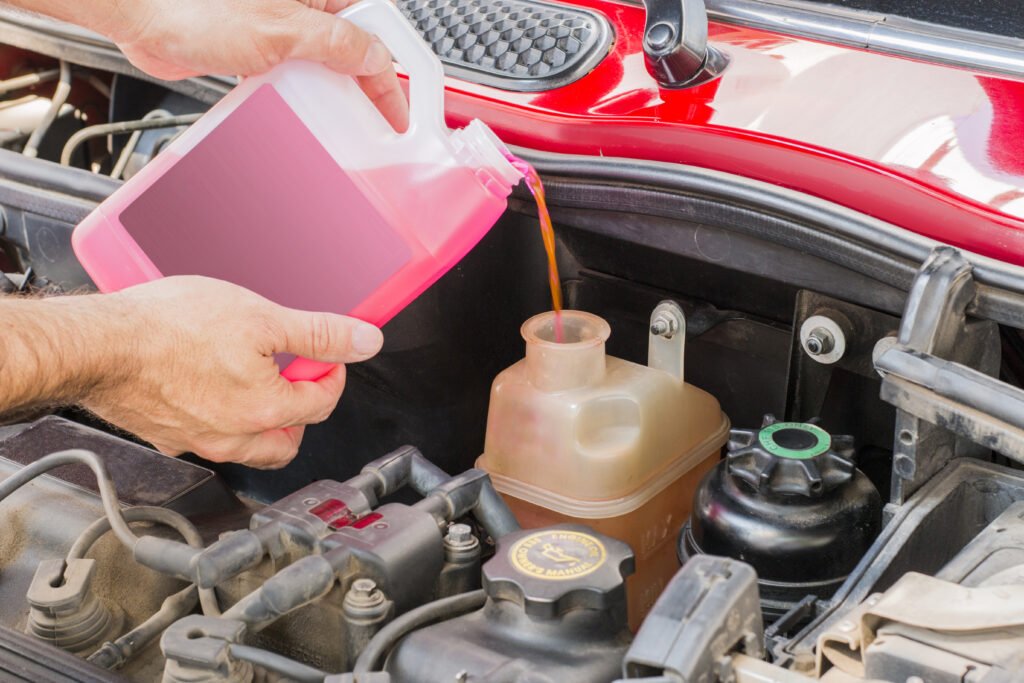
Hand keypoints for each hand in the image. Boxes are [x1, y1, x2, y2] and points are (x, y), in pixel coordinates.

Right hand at [82, 276, 383, 468]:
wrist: (100, 344)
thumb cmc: (170, 329)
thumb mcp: (263, 317)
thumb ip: (320, 333)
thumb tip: (363, 340)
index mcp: (266, 411)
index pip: (323, 402)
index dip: (332, 371)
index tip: (325, 354)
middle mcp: (233, 438)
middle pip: (290, 439)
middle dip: (303, 409)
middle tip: (295, 374)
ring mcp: (197, 441)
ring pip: (250, 446)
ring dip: (266, 420)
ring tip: (258, 380)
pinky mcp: (166, 435)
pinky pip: (209, 438)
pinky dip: (224, 419)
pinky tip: (213, 385)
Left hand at [103, 0, 408, 130]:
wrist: (142, 14)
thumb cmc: (197, 6)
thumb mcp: (282, 31)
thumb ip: (337, 45)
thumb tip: (376, 59)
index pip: (373, 33)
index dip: (391, 75)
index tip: (397, 112)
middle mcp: (302, 7)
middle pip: (352, 51)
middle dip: (363, 87)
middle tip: (373, 122)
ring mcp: (280, 28)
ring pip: (323, 68)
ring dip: (329, 96)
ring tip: (335, 121)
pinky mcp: (257, 48)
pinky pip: (291, 77)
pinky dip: (297, 97)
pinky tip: (295, 111)